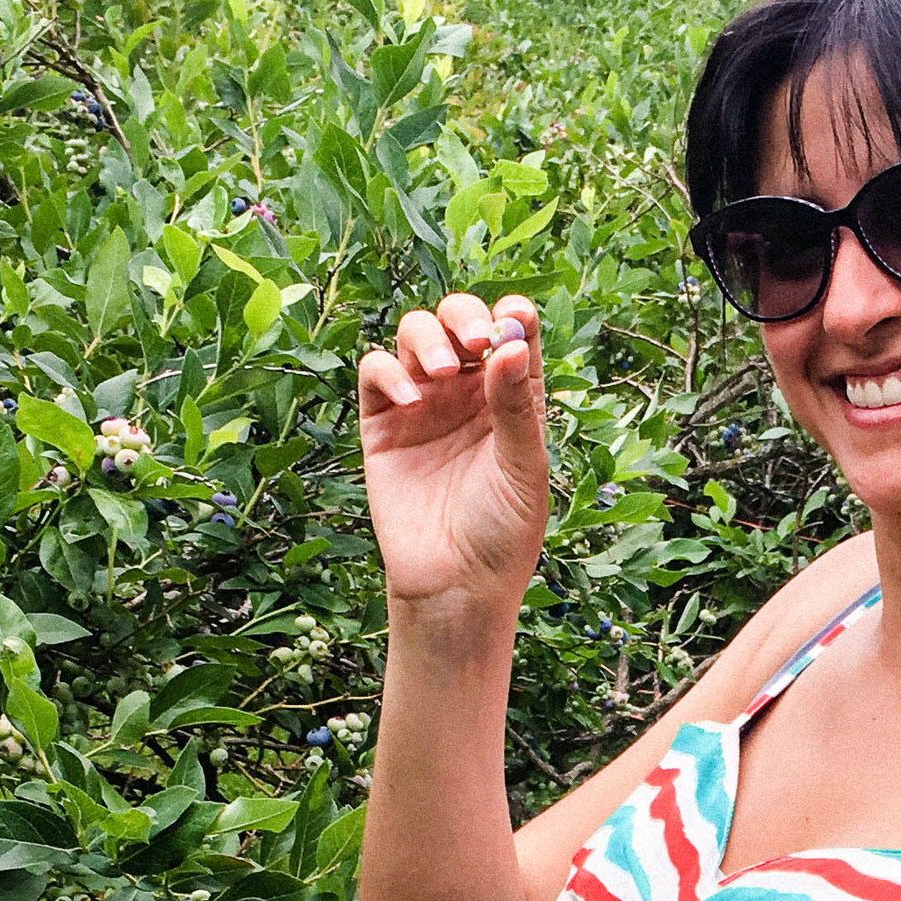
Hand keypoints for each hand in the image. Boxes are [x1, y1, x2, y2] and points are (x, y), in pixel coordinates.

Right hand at [358, 290, 547, 614]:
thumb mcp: (523, 468)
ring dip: (429, 336)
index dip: (513, 314)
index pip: (513, 331)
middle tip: (476, 341)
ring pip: (416, 333)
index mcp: (512, 396)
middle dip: (465, 316)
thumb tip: (511, 342)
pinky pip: (376, 371)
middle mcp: (468, 391)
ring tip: (442, 372)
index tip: (513, 321)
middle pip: (460, 320)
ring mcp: (423, 403)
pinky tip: (412, 401)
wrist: (454, 585)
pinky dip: (390, 371)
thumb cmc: (502, 532)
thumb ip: (516, 406)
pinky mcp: (382, 424)